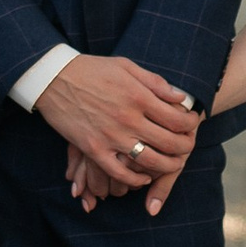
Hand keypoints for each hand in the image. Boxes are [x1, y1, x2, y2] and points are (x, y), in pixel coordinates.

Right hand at [38, 55, 197, 199]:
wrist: (53, 78)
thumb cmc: (91, 69)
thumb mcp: (125, 67)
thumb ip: (155, 83)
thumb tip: (181, 97)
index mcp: (138, 95)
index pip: (177, 118)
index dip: (190, 125)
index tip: (192, 125)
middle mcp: (128, 118)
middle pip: (168, 142)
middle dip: (185, 147)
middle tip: (188, 147)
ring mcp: (110, 136)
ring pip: (149, 161)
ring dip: (167, 167)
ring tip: (173, 165)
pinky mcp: (93, 149)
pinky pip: (119, 172)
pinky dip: (136, 179)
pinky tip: (144, 178)